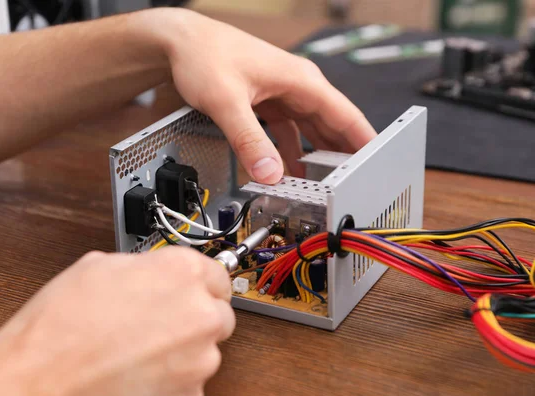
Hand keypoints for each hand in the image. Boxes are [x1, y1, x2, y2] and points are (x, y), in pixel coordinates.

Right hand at [0, 248, 233, 395]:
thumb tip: (154, 273)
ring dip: (182, 350)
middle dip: (194, 317)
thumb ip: (144, 268)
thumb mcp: (99, 268)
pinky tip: (138, 373)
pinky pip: (190, 383)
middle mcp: (198, 314)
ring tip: (138, 350)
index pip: (217, 274)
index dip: (200, 283)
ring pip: (205, 350)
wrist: (37, 383)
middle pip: (216, 313)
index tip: (193, 291)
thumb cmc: (58, 327)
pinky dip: (172, 380)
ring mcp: (198, 360)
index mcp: (181, 272)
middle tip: (159, 323)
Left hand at [158, 9, 376, 181]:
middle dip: (343, 157)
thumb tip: (270, 173)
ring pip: (310, 131)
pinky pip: (288, 133)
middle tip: (353, 187)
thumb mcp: (226, 101)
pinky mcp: (268, 103)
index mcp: (301, 81)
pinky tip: (290, 172)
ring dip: (316, 158)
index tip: (380, 166)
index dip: (365, 142)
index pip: (345, 115)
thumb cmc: (205, 56)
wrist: (181, 42)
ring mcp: (283, 95)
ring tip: (325, 187)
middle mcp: (298, 87)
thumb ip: (248, 140)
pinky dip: (290, 153)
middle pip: (332, 126)